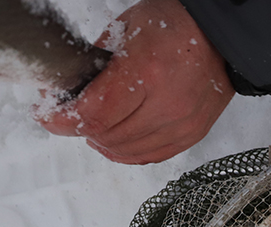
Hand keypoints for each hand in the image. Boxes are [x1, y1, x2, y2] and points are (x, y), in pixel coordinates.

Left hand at [37, 0, 234, 164]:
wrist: (223, 38)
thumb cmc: (176, 26)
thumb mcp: (126, 30)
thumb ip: (96, 63)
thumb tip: (69, 90)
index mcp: (146, 72)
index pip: (93, 114)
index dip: (62, 121)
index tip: (48, 117)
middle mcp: (166, 104)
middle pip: (106, 136)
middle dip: (78, 128)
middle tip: (68, 115)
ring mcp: (181, 124)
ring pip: (125, 151)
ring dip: (100, 141)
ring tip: (92, 126)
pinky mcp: (191, 135)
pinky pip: (149, 157)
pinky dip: (125, 153)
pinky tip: (114, 140)